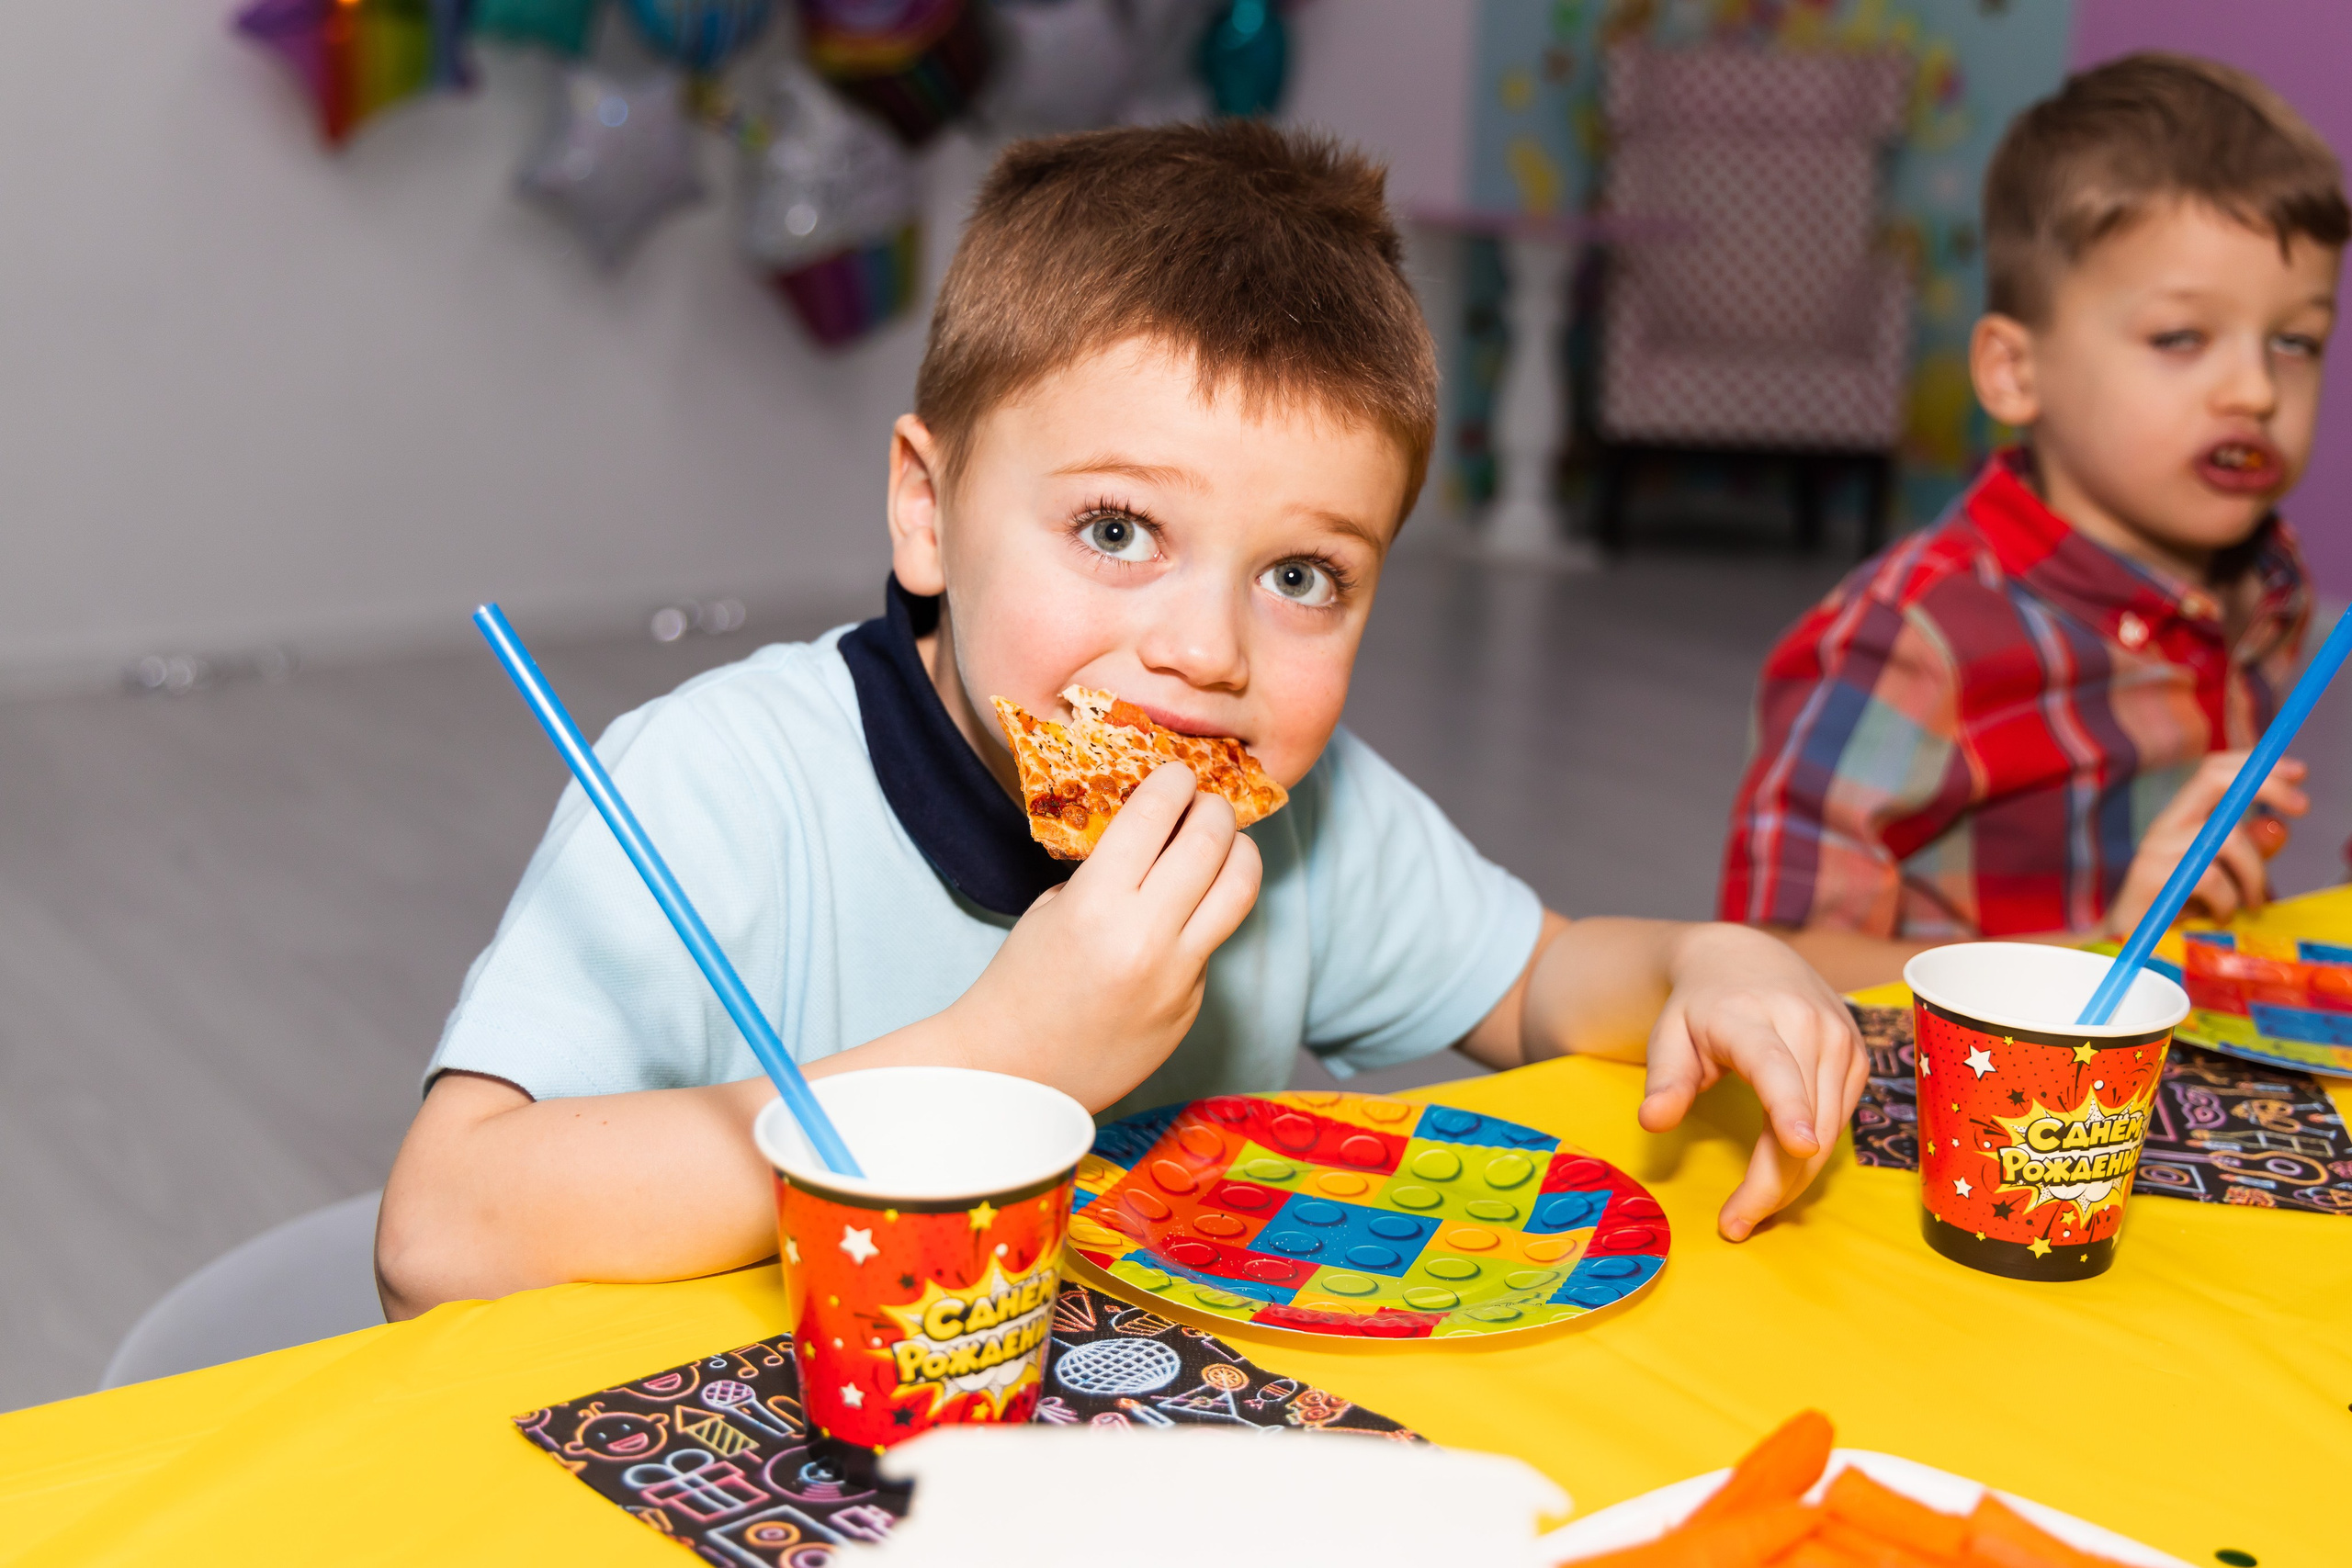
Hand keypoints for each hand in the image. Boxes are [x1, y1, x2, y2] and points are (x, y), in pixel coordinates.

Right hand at [946, 763, 1261, 1109]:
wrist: (1016, 1071)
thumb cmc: (1023, 980)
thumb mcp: (1054, 906)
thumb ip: (1111, 869)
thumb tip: (1162, 828)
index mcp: (1097, 902)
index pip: (1156, 814)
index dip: (1174, 782)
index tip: (1178, 774)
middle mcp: (1146, 936)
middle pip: (1212, 842)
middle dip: (1216, 808)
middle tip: (1208, 802)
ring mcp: (1176, 977)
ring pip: (1240, 890)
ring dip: (1239, 853)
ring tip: (1227, 844)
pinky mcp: (1191, 1007)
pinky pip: (1215, 942)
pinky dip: (1208, 915)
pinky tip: (1186, 914)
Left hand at [1637, 923, 1867, 1242]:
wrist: (1748, 959)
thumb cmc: (1701, 1007)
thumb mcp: (1669, 1035)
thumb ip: (1664, 1079)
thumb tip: (1654, 1122)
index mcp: (1752, 1017)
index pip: (1774, 1066)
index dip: (1788, 1107)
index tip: (1799, 1145)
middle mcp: (1808, 1025)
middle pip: (1805, 1121)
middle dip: (1773, 1183)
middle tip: (1734, 1224)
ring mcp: (1842, 1041)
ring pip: (1828, 1133)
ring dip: (1793, 1180)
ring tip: (1749, 1208)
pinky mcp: (1859, 1059)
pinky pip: (1840, 1124)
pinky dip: (1812, 1157)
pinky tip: (1780, 1171)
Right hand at [2102, 751, 2307, 936]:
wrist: (2130, 949)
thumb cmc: (2179, 912)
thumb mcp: (2226, 878)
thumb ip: (2251, 854)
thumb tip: (2279, 827)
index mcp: (2183, 819)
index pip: (2214, 770)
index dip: (2258, 764)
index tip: (2300, 773)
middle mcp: (2166, 825)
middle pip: (2214, 779)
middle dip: (2266, 785)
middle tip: (2303, 806)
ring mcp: (2155, 848)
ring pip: (2226, 837)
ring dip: (2254, 875)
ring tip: (2254, 904)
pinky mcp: (2149, 877)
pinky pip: (2211, 878)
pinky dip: (2228, 901)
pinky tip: (2222, 917)